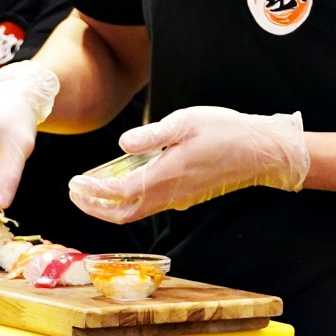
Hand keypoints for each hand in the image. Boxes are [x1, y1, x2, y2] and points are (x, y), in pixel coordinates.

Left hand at [68, 106, 310, 223]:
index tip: (75, 182)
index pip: (119, 193)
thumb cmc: (225, 130)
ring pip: (136, 213)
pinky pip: (149, 207)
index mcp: (166, 176)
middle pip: (122, 213)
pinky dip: (127, 201)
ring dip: (108, 206)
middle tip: (74, 191)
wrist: (261, 151)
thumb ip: (152, 134)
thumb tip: (121, 144)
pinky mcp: (186, 197)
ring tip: (90, 190)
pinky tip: (121, 183)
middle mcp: (170, 194)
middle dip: (94, 206)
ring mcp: (178, 199)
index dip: (93, 191)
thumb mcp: (185, 121)